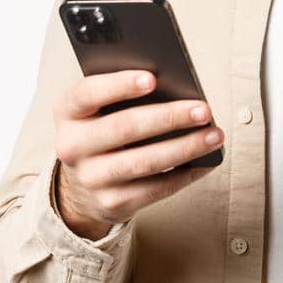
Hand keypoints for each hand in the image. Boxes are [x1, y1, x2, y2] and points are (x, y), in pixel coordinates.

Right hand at [51, 70, 223, 239]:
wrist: (82, 187)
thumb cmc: (102, 129)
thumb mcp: (98, 109)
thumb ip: (122, 93)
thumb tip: (176, 87)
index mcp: (67, 112)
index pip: (87, 93)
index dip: (119, 85)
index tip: (153, 78)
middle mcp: (72, 146)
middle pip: (124, 128)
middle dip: (169, 117)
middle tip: (204, 109)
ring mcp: (91, 179)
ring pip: (145, 162)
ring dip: (186, 147)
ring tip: (215, 135)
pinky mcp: (113, 203)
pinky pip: (156, 189)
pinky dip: (185, 174)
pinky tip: (206, 161)